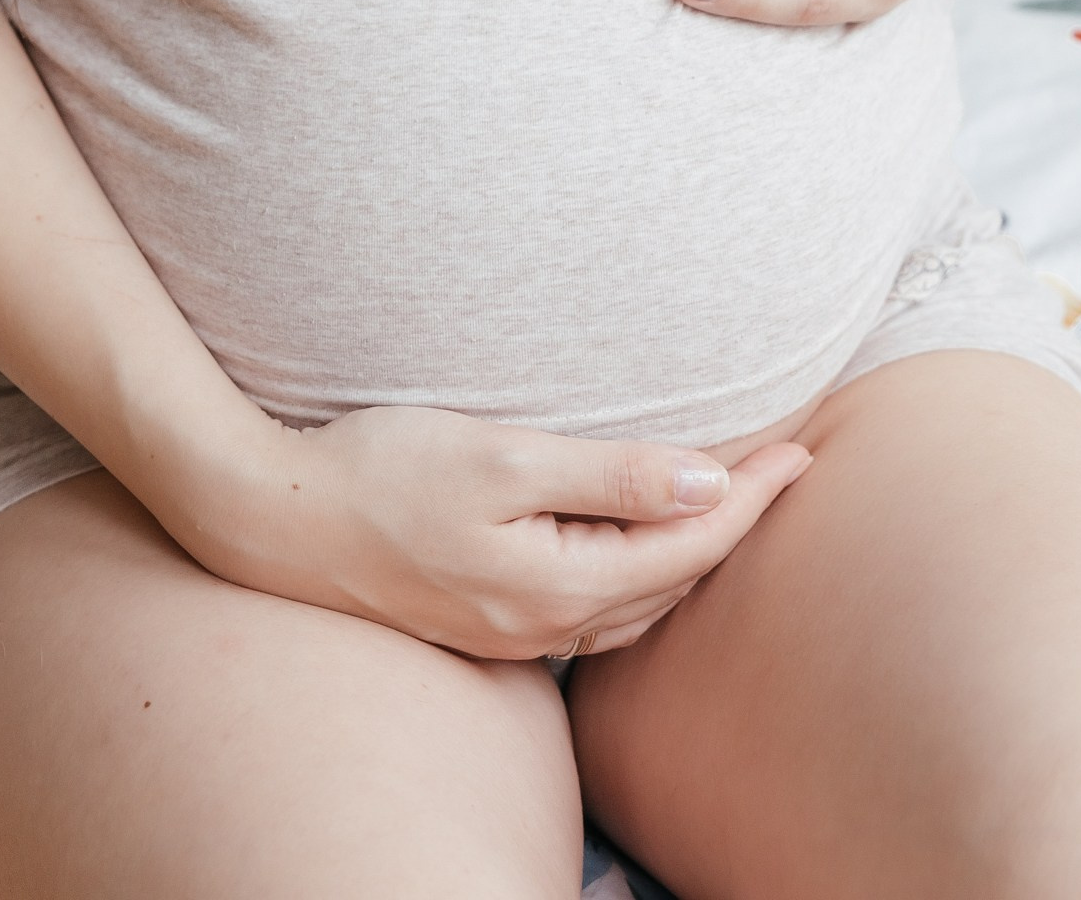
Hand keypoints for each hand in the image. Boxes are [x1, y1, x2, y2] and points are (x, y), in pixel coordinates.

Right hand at [192, 403, 809, 661]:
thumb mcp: (502, 457)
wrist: (275, 520)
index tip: (804, 450)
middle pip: (671, 582)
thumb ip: (606, 475)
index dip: (752, 498)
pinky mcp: (486, 618)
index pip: (687, 548)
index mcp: (555, 585)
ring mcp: (512, 630)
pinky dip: (639, 570)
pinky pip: (593, 606)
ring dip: (691, 552)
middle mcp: (541, 625)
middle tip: (787, 464)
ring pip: (635, 603)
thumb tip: (705, 483)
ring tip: (736, 495)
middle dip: (735, 526)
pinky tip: (644, 537)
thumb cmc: (382, 470)